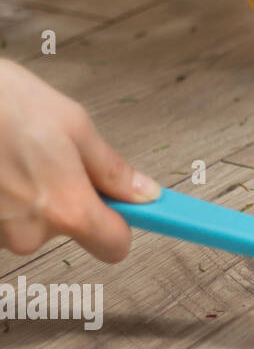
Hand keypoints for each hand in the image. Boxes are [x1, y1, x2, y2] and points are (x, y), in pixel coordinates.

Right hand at [0, 61, 159, 261]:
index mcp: (67, 208)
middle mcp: (29, 231)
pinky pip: (4, 215)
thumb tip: (144, 192)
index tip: (129, 211)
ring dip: (30, 192)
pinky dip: (4, 193)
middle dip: (67, 195)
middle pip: (69, 227)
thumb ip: (112, 169)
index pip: (114, 245)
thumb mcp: (74, 126)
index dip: (122, 224)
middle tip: (53, 155)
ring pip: (32, 220)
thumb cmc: (1, 102)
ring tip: (16, 152)